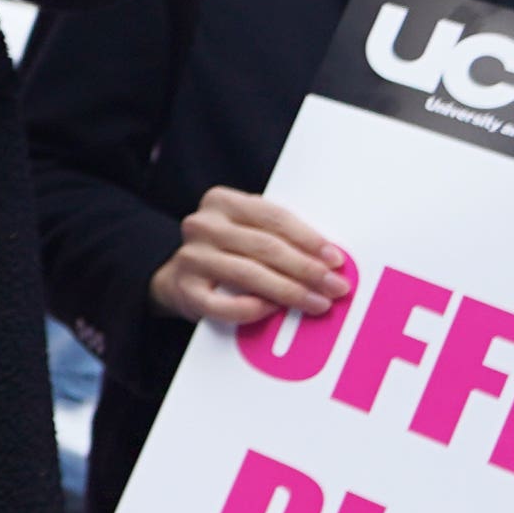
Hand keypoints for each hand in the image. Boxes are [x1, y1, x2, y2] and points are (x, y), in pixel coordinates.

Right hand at [152, 186, 347, 330]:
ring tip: (317, 303)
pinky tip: (275, 311)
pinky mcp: (185, 290)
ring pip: (249, 274)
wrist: (178, 278)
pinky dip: (253, 309)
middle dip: (307, 269)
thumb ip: (278, 236)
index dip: (308, 238)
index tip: (335, 258)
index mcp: (221, 201)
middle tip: (335, 286)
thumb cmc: (227, 252)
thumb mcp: (247, 230)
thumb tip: (329, 259)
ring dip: (290, 291)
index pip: (274, 217)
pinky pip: (224, 305)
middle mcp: (202, 225)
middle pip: (265, 247)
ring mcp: (191, 258)